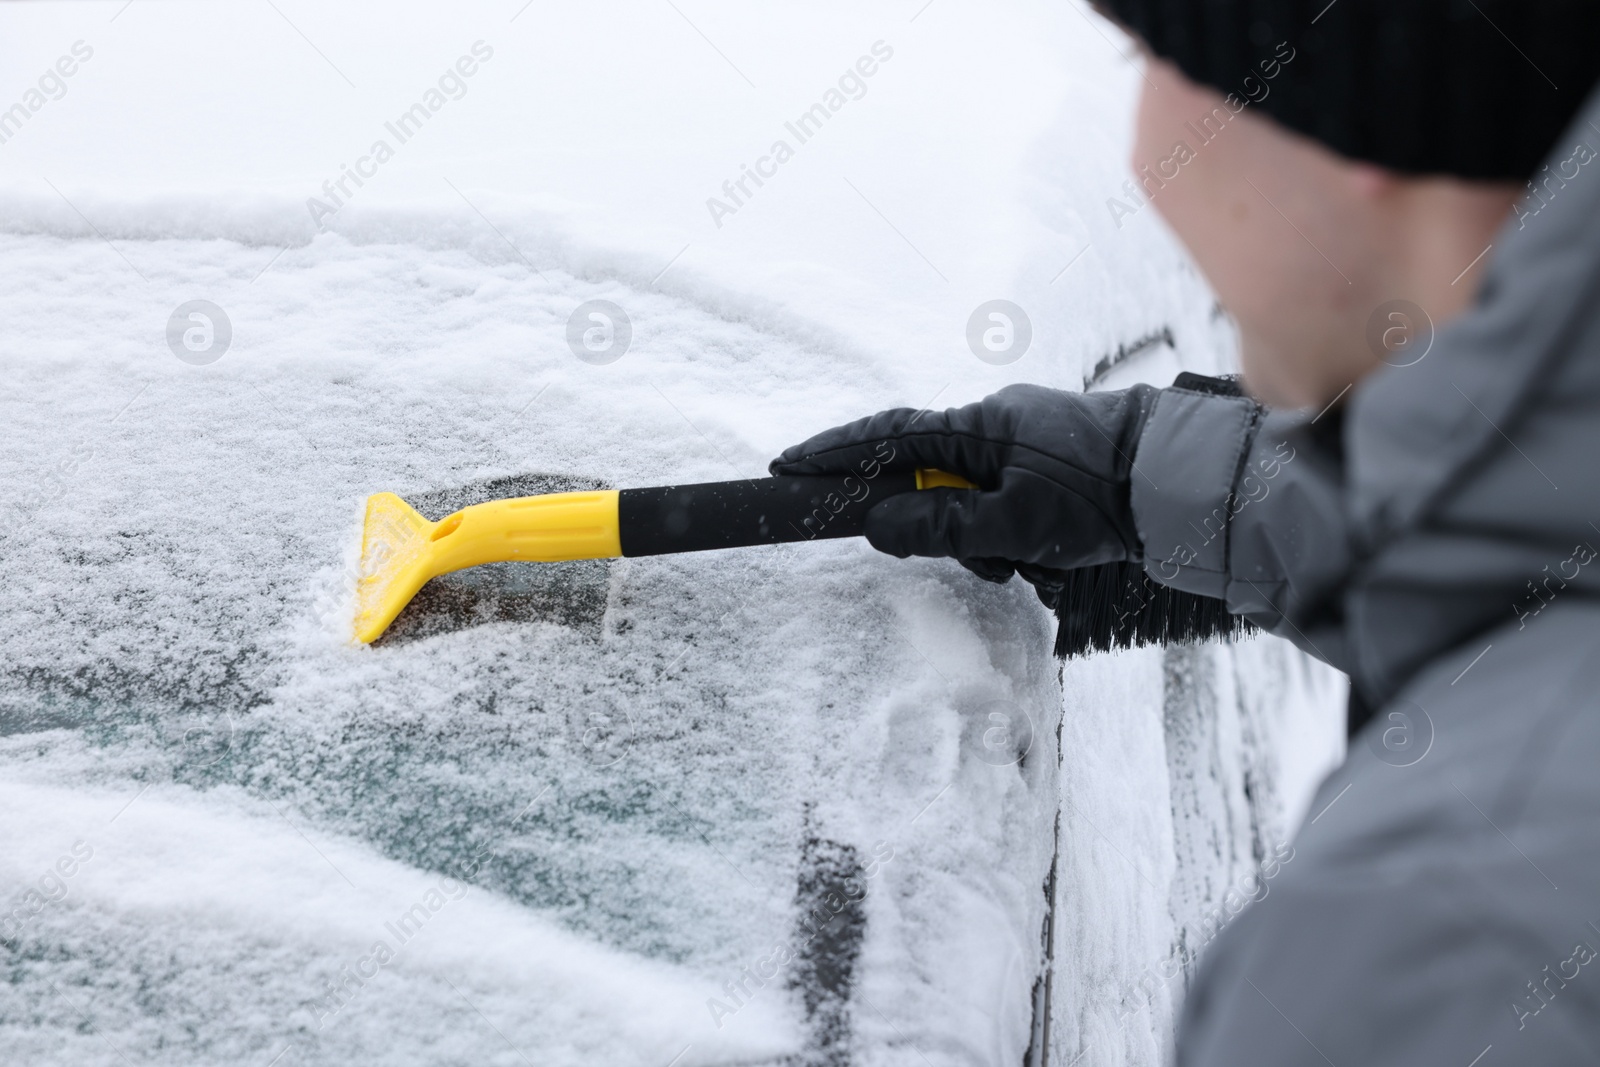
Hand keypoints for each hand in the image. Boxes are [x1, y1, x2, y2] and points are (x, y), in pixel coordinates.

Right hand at [770, 384, 1159, 586]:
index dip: (834, 454)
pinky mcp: (1052, 473)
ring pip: (971, 505)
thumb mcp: (1013, 521)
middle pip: (932, 481)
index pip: (887, 436)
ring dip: (989, 544)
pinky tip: (1050, 557)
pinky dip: (1016, 542)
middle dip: (946, 530)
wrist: (1184, 483)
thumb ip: (940, 526)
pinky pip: (1007, 511)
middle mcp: (997, 427)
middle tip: (984, 558)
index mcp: (979, 425)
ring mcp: (1025, 448)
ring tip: (1032, 561)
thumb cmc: (1100, 494)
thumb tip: (879, 524)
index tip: (789, 465)